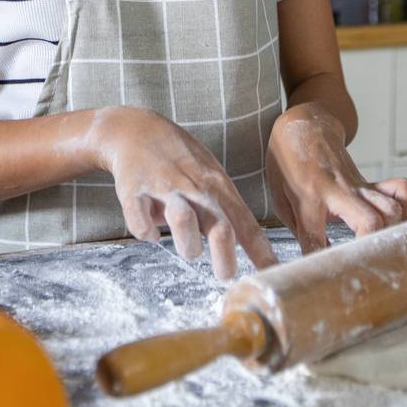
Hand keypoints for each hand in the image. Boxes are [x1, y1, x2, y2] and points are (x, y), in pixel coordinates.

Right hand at [90, 105, 277, 278]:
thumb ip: (225, 211)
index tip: (271, 275)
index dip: (261, 253)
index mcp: (218, 187)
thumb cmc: (179, 159)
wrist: (135, 129)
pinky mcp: (134, 189)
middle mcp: (195, 187)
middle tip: (226, 276)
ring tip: (188, 251)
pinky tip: (150, 232)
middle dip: (224, 256)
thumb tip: (241, 250)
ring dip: (187, 244)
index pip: (246, 225)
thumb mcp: (210, 177)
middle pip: (219, 225)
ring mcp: (165, 187)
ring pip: (183, 220)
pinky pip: (141, 220)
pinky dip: (146, 231)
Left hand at [266, 104, 406, 252]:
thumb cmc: (288, 165)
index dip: (319, 261)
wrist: (304, 127)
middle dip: (371, 246)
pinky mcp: (370, 181)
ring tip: (379, 244)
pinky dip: (405, 208)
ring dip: (391, 231)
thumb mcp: (279, 197)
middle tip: (363, 260)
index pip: (315, 238)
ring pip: (392, 209)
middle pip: (370, 222)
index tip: (322, 277)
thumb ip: (297, 229)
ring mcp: (358, 184)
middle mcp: (338, 190)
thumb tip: (311, 262)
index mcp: (309, 196)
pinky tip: (394, 221)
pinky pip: (400, 191)